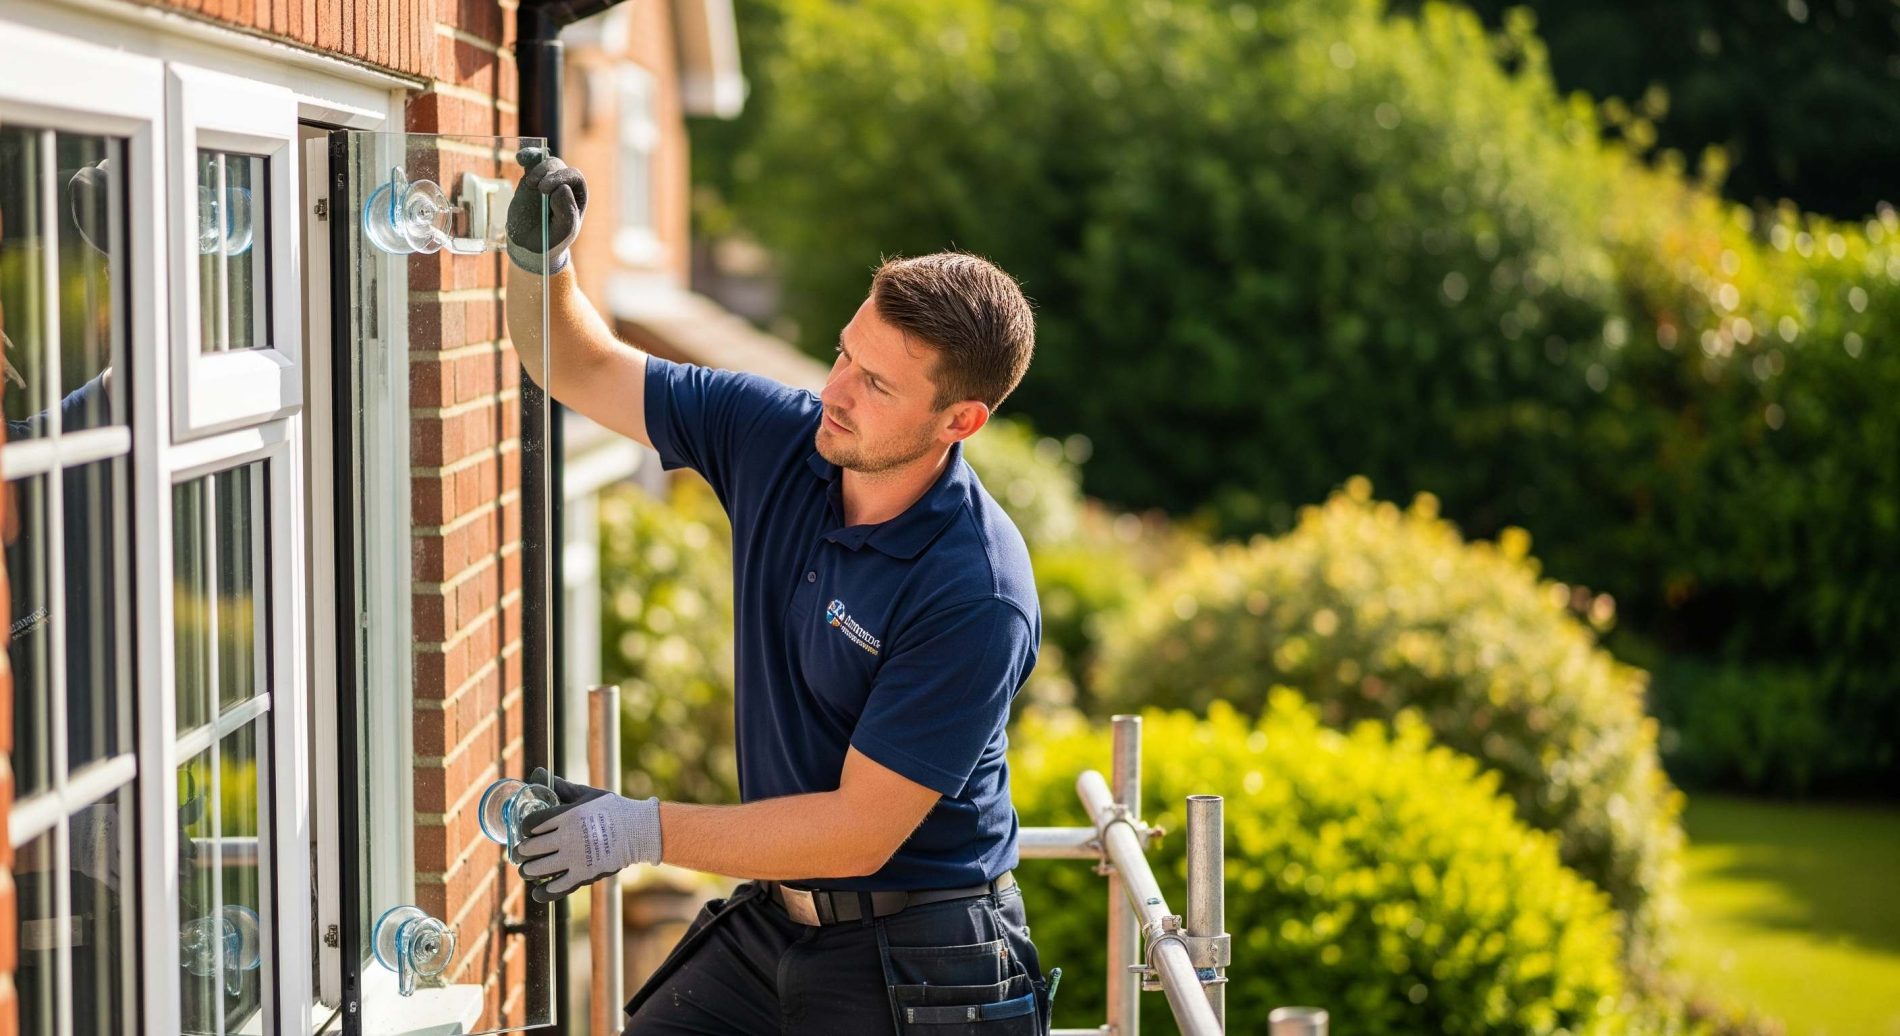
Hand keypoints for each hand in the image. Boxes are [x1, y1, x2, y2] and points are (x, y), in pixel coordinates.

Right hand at [507, 148, 587, 275]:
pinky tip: (521, 157)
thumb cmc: (552, 239)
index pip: (574, 177)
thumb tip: (562, 188)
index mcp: (577, 195)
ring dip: (538, 167)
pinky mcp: (531, 180)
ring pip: (545, 163)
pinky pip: (531, 163)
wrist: (531, 245)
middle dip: (548, 172)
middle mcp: (564, 185)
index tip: (545, 190)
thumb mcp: (563, 231)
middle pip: (559, 166)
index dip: (561, 178)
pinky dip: (527, 156)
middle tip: (538, 187)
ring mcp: (547, 181)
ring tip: (530, 183)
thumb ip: (566, 211)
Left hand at [515, 766, 660, 903]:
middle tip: (521, 852)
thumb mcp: (585, 794)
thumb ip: (559, 786)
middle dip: (521, 851)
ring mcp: (575, 859)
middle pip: (529, 849)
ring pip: (537, 869)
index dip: (524, 828)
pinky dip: (542, 892)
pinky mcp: (583, 876)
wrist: (638, 831)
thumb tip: (536, 773)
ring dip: (528, 870)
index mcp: (566, 815)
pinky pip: (555, 888)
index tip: (527, 830)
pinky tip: (537, 891)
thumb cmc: (611, 810)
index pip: (531, 824)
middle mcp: (568, 838)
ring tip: (528, 869)